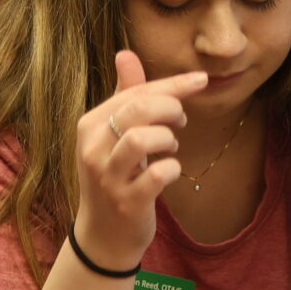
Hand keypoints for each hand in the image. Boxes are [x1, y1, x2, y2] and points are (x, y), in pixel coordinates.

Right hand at [72, 49, 206, 271]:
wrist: (103, 236)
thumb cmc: (115, 177)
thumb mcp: (113, 136)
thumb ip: (124, 95)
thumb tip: (124, 53)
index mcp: (90, 125)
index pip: (134, 91)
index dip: (172, 84)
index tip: (200, 80)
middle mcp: (92, 149)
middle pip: (137, 108)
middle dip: (170, 108)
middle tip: (182, 120)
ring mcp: (107, 178)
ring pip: (140, 138)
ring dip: (167, 138)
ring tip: (170, 146)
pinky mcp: (126, 202)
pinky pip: (156, 175)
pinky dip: (172, 168)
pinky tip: (171, 170)